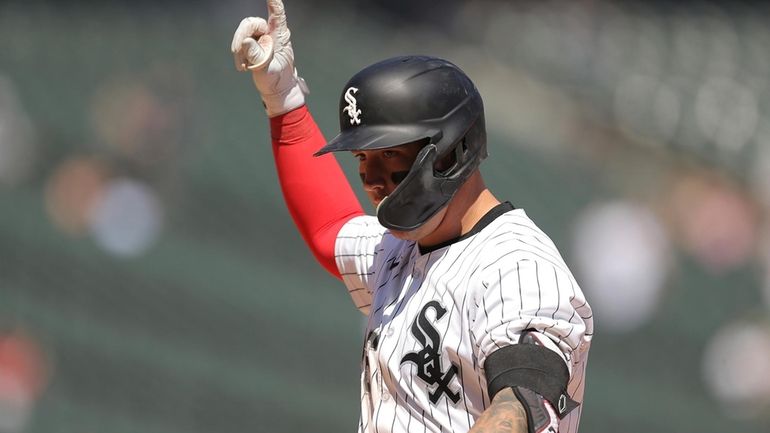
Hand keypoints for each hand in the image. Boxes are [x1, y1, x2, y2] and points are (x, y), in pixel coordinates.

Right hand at [231, 0, 307, 116]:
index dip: (273, 2)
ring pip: (244, 32)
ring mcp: (261, 39)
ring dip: (239, 48)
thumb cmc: (278, 79)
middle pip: (251, 23)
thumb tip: (245, 41)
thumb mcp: (268, 69)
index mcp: (280, 36)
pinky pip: (241, 42)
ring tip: (243, 65)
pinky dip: (239, 54)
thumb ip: (257, 55)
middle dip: (241, 35)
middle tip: (236, 52)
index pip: (277, 14)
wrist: (277, 89)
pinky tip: (243, 66)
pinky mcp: (254, 45)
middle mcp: (271, 34)